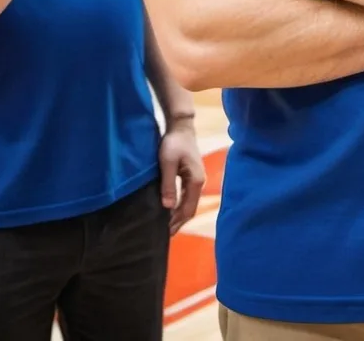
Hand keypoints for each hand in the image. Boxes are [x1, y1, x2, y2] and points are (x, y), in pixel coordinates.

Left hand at [158, 118, 205, 234]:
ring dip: (179, 216)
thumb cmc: (174, 143)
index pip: (187, 209)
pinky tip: (170, 211)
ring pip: (189, 204)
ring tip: (165, 227)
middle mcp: (199, 182)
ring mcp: (196, 180)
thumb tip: (168, 207)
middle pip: (190, 209)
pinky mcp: (192, 176)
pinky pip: (187, 197)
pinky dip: (179, 207)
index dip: (177, 223)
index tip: (164, 234)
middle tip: (163, 236)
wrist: (181, 127)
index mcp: (196, 181)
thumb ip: (168, 184)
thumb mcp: (168, 163)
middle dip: (178, 223)